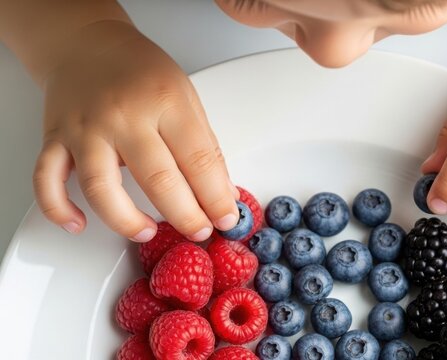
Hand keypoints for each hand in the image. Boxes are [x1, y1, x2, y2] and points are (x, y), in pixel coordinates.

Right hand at [33, 22, 238, 241]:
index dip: (216, 197)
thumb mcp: (186, 97)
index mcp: (164, 101)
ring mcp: (86, 129)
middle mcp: (123, 116)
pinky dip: (59, 209)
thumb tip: (222, 193)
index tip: (226, 219)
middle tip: (199, 231)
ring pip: (101, 188)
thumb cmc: (140, 70)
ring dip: (127, 221)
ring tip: (148, 232)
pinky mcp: (55, 138)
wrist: (87, 43)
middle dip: (185, 216)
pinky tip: (78, 224)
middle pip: (158, 179)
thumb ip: (204, 146)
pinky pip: (48, 181)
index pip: (198, 160)